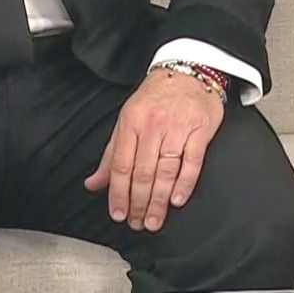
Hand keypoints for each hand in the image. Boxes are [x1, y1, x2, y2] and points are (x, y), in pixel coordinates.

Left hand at [84, 68, 225, 232]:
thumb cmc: (156, 98)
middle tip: (138, 223)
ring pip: (166, 170)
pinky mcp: (200, 129)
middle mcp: (153, 124)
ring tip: (154, 220)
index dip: (118, 193)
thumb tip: (93, 184)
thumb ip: (111, 154)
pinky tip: (177, 200)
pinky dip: (184, 184)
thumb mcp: (127, 120)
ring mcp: (178, 126)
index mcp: (131, 121)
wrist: (188, 71)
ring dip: (159, 200)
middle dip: (138, 202)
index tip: (118, 214)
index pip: (121, 164)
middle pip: (143, 171)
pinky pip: (192, 162)